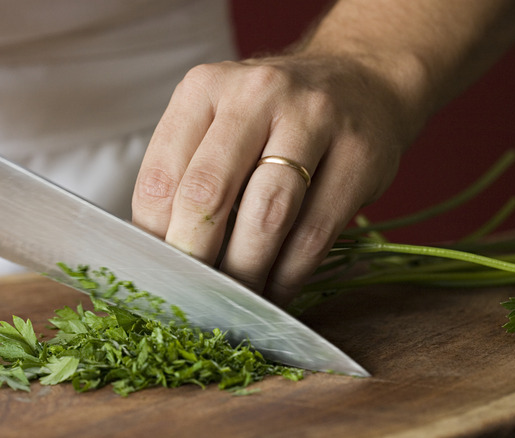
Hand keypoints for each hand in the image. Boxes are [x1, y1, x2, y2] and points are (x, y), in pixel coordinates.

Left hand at [132, 55, 420, 306]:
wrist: (360, 80)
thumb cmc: (273, 116)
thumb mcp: (219, 121)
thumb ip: (187, 173)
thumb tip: (161, 254)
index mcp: (204, 88)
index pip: (160, 177)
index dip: (154, 238)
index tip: (160, 274)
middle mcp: (256, 94)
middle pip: (208, 194)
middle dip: (195, 259)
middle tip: (192, 298)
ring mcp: (314, 120)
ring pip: (266, 217)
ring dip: (245, 274)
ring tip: (234, 302)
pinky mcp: (359, 156)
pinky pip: (314, 234)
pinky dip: (288, 276)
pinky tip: (275, 292)